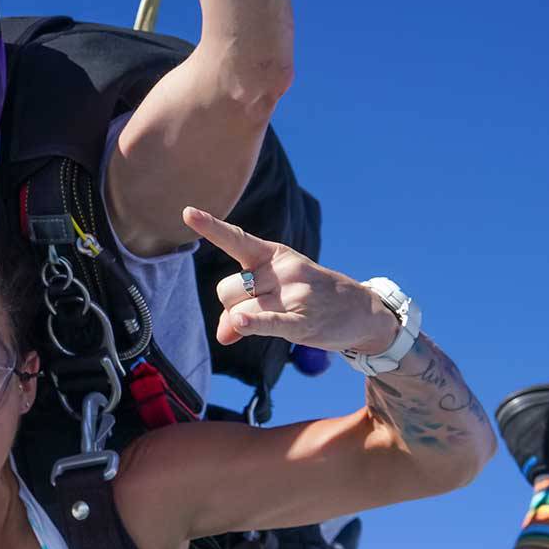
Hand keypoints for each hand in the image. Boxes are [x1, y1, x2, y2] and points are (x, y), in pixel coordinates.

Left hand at [183, 207, 399, 352]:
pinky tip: (241, 324)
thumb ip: (242, 310)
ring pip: (239, 311)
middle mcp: (282, 270)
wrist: (361, 310)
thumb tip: (224, 335)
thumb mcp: (278, 291)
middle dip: (231, 304)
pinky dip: (253, 324)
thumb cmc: (312, 297)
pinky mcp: (302, 322)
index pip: (237, 239)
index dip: (211, 227)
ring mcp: (293, 294)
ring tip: (274, 319)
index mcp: (274, 255)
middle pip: (227, 290)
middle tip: (257, 309)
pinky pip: (269, 322)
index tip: (187, 213)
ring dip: (243, 323)